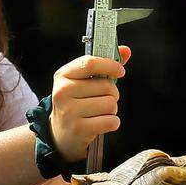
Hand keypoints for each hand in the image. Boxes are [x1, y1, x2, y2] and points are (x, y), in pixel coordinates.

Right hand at [49, 46, 130, 161]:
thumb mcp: (83, 82)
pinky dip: (112, 122)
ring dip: (111, 109)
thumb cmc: (75, 103)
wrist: (60, 134)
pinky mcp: (79, 128)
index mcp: (63, 75)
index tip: (120, 70)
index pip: (90, 63)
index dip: (110, 65)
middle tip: (102, 98)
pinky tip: (101, 123)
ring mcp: (69, 111)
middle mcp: (63, 91)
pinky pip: (111, 121)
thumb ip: (104, 65)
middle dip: (112, 93)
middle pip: (106, 86)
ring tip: (99, 112)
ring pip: (111, 104)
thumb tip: (125, 50)